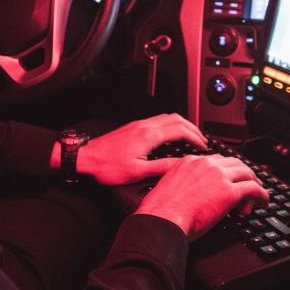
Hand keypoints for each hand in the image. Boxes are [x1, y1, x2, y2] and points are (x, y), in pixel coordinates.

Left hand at [75, 113, 208, 185]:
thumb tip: (182, 165)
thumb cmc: (107, 167)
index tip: (203, 146)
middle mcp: (145, 126)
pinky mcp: (133, 127)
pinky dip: (171, 125)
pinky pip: (158, 120)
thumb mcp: (138, 172)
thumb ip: (162, 167)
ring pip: (167, 117)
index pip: (180, 130)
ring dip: (182, 125)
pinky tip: (170, 135)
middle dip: (192, 128)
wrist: (86, 158)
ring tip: (190, 136)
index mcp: (149, 136)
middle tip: (202, 140)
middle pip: (176, 119)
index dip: (195, 137)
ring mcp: (139, 125)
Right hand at [134, 154, 268, 240]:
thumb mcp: (170, 187)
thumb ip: (183, 183)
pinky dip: (262, 196)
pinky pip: (254, 189)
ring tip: (257, 197)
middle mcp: (205, 164)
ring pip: (247, 173)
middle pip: (234, 163)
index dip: (226, 172)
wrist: (162, 218)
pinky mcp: (229, 192)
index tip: (229, 181)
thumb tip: (194, 194)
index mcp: (189, 161)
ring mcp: (218, 176)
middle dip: (243, 175)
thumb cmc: (161, 211)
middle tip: (247, 188)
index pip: (216, 160)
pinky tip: (263, 203)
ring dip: (254, 185)